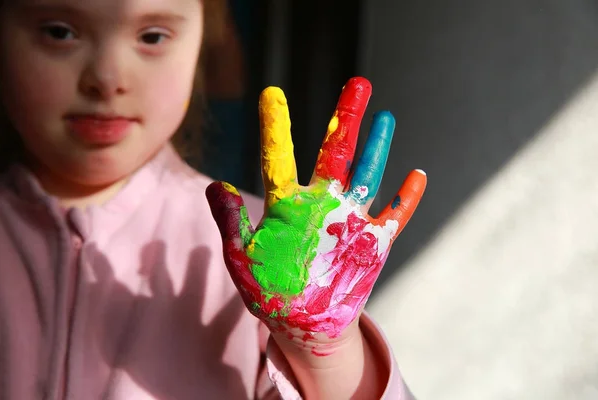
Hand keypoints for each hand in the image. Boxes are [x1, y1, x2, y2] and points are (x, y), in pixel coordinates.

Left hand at [206, 77, 425, 341]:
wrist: (303, 323)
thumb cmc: (270, 292)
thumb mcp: (242, 259)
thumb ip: (232, 223)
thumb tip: (215, 185)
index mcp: (287, 207)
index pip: (280, 159)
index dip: (275, 128)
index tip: (272, 94)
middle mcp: (321, 205)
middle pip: (336, 153)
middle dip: (347, 119)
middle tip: (359, 83)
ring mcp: (349, 222)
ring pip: (368, 176)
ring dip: (378, 148)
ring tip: (386, 117)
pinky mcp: (372, 244)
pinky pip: (394, 217)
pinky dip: (405, 200)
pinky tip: (416, 176)